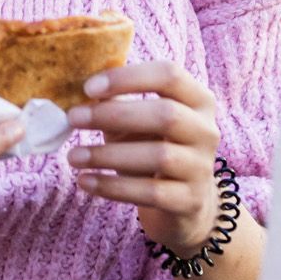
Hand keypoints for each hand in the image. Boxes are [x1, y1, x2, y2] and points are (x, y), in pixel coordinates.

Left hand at [65, 61, 222, 253]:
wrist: (182, 204)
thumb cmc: (152, 148)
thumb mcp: (138, 121)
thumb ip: (117, 103)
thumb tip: (77, 94)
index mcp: (197, 100)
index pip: (170, 75)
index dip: (128, 78)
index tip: (88, 88)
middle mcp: (207, 130)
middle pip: (166, 114)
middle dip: (114, 115)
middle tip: (73, 118)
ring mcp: (202, 167)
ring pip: (158, 156)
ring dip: (108, 154)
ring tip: (73, 156)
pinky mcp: (190, 201)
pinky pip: (151, 192)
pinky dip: (113, 187)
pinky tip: (85, 181)